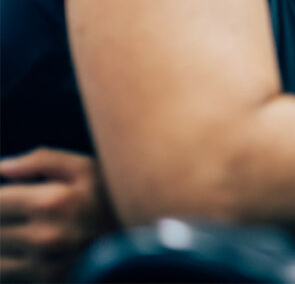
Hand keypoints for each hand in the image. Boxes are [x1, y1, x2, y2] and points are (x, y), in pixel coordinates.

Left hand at [0, 147, 117, 281]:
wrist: (143, 245)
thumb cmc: (114, 199)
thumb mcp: (87, 169)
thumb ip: (43, 160)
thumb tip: (2, 166)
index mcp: (53, 199)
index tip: (5, 197)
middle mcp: (46, 235)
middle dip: (0, 217)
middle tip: (14, 213)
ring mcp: (45, 264)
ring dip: (1, 240)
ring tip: (15, 230)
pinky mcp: (45, 282)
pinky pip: (4, 272)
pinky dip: (5, 259)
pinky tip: (18, 248)